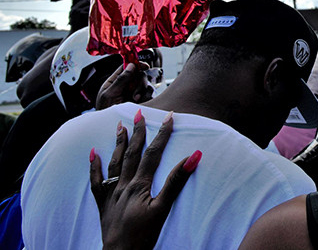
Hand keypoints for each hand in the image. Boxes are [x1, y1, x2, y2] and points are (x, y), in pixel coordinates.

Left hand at [89, 110, 200, 249]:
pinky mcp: (103, 203)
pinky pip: (97, 181)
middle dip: (138, 132)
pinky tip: (93, 153)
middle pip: (132, 153)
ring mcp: (112, 193)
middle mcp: (124, 184)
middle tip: (140, 113)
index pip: (153, 153)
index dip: (162, 134)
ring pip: (115, 162)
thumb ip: (176, 181)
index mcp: (140, 184)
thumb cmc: (143, 235)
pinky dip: (95, 166)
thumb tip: (193, 157)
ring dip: (119, 143)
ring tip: (120, 125)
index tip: (170, 117)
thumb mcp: (163, 208)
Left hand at [96, 63, 154, 109]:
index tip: (144, 66)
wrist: (109, 126)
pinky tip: (140, 103)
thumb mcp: (110, 94)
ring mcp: (134, 92)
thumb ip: (120, 80)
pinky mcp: (141, 100)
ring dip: (142, 91)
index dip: (136, 64)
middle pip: (139, 75)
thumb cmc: (105, 110)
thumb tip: (131, 65)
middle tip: (135, 93)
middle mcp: (126, 85)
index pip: (127, 67)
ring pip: (145, 84)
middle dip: (139, 82)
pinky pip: (149, 94)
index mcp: (115, 80)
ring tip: (135, 100)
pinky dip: (147, 97)